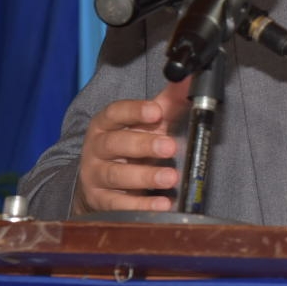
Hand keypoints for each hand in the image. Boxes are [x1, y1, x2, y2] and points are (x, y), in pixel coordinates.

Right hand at [71, 79, 190, 214]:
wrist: (100, 184)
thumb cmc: (129, 147)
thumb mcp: (145, 125)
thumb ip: (167, 103)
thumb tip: (190, 79)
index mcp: (106, 125)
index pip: (115, 113)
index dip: (134, 111)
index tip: (156, 111)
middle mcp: (97, 149)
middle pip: (116, 144)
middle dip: (143, 144)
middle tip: (170, 146)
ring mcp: (96, 176)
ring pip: (116, 175)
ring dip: (145, 176)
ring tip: (171, 177)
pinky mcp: (102, 201)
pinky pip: (119, 205)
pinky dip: (141, 206)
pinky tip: (163, 204)